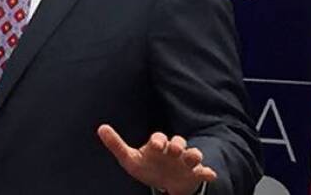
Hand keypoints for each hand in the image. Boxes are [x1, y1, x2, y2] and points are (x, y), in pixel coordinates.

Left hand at [97, 124, 216, 194]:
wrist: (165, 182)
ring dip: (194, 155)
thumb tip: (100, 128)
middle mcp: (173, 150)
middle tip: (174, 150)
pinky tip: (210, 174)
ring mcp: (185, 162)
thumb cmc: (146, 166)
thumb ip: (116, 144)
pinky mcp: (195, 174)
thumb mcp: (129, 159)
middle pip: (179, 141)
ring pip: (194, 154)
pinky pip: (204, 172)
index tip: (155, 146)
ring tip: (193, 160)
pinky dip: (208, 173)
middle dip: (178, 144)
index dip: (158, 140)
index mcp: (158, 145)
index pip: (159, 137)